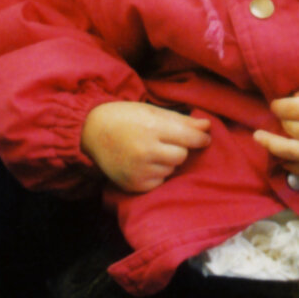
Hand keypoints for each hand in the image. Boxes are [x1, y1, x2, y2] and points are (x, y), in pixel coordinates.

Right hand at [82, 100, 213, 192]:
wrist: (91, 131)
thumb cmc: (125, 118)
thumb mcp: (152, 112)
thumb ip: (182, 121)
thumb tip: (207, 126)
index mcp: (152, 128)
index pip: (190, 138)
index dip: (201, 138)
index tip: (204, 138)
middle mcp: (145, 151)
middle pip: (182, 156)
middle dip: (179, 149)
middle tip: (165, 141)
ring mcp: (138, 170)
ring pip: (171, 169)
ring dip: (167, 161)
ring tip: (149, 151)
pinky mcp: (133, 185)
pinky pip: (159, 182)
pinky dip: (156, 174)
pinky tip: (143, 163)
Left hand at [255, 83, 298, 177]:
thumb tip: (293, 98)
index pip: (286, 108)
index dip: (279, 105)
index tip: (278, 104)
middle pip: (287, 127)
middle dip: (283, 121)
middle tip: (284, 117)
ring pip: (285, 150)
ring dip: (269, 144)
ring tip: (258, 138)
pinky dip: (288, 163)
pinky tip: (282, 158)